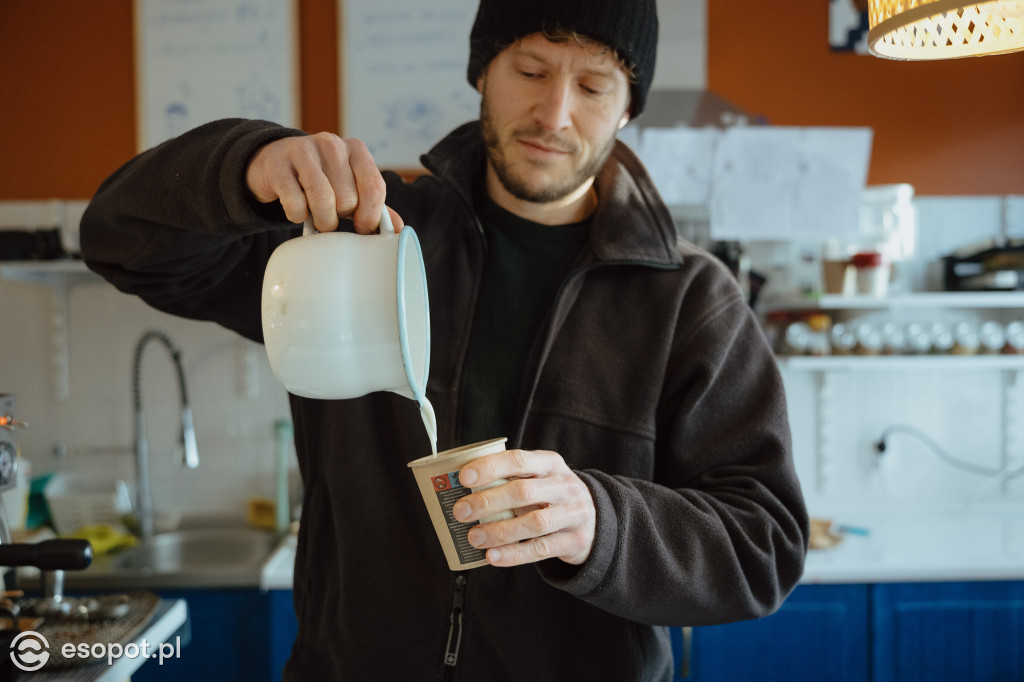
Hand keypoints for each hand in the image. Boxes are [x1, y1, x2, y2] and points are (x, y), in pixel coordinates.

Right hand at [245, 133, 403, 233]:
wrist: (275, 161)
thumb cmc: (320, 178)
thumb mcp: (349, 186)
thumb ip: (373, 204)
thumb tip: (399, 229)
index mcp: (356, 149)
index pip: (374, 187)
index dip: (371, 216)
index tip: (362, 228)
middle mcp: (332, 145)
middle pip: (348, 199)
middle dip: (341, 217)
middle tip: (332, 217)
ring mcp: (303, 152)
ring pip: (323, 201)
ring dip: (322, 221)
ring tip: (318, 219)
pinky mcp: (278, 165)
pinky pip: (295, 204)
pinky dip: (297, 216)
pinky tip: (297, 210)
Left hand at [451, 449, 595, 566]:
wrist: (595, 520)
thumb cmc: (551, 496)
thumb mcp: (539, 479)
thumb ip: (510, 481)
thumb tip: (462, 492)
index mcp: (550, 463)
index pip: (518, 459)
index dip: (490, 467)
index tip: (464, 478)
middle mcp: (565, 485)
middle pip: (524, 492)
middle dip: (488, 502)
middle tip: (460, 512)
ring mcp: (574, 513)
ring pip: (534, 522)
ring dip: (500, 531)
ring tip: (474, 537)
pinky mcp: (575, 540)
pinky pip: (541, 549)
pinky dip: (514, 554)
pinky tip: (492, 556)